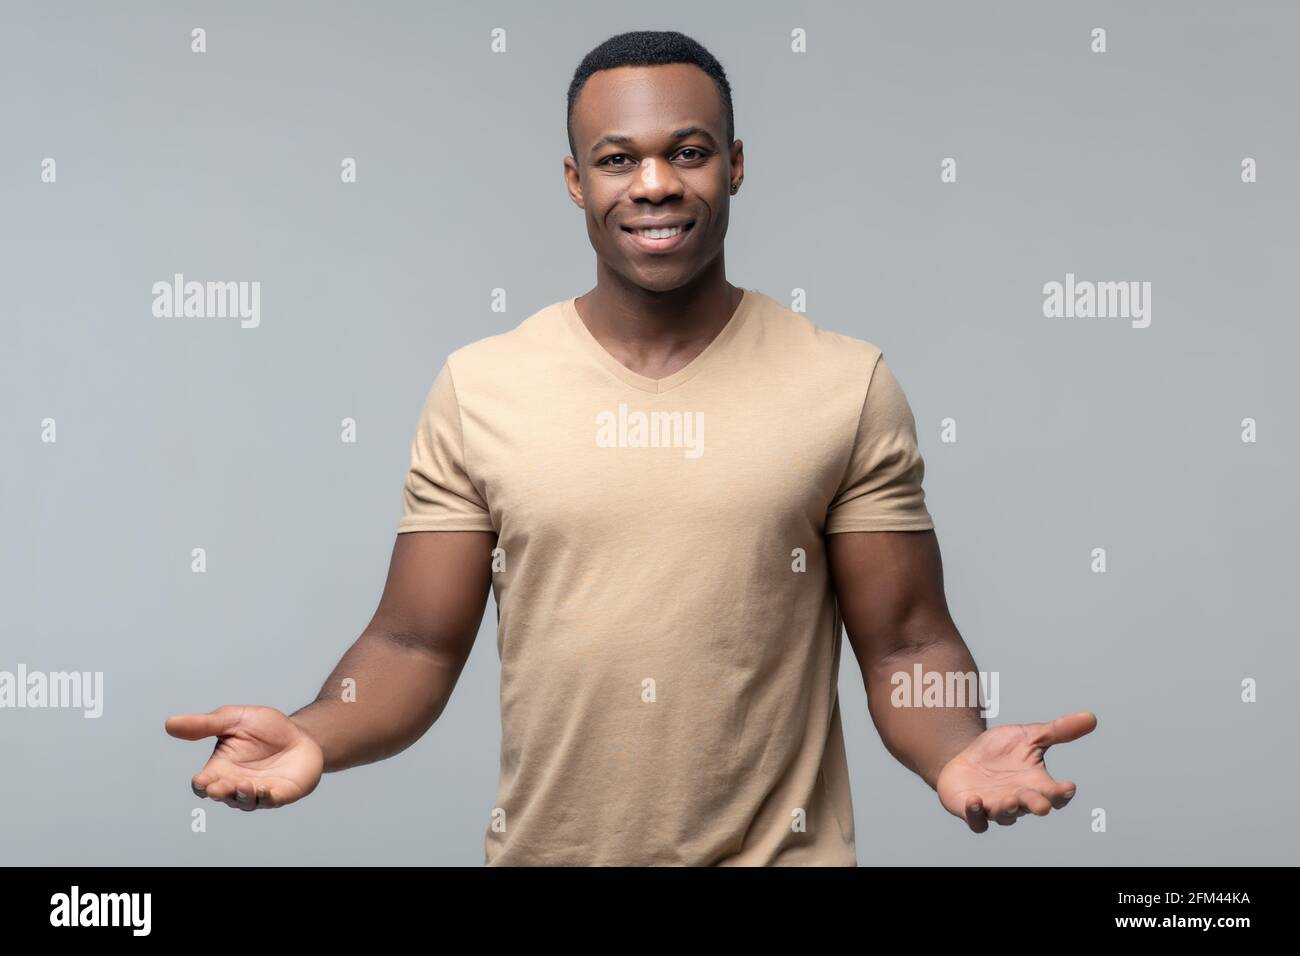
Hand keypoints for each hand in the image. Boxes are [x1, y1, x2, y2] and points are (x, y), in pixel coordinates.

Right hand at [164, 704, 323, 810]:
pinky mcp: (280, 794)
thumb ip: (204, 724)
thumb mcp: (233, 719)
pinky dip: (266, 798)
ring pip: (244, 801)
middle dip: (221, 792)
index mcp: (220, 768)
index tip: (202, 779)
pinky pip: (270, 801)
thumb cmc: (265, 728)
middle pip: (222, 795)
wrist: (301, 734)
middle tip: (219, 786)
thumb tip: (169, 723)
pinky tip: (265, 790)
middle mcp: (235, 784)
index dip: (201, 784)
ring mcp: (258, 792)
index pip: (203, 783)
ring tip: (244, 785)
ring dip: (242, 795)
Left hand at [937, 711, 1096, 832]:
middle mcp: (1018, 798)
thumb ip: (1059, 730)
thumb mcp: (1029, 735)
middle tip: (1042, 806)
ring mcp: (995, 806)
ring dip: (1008, 810)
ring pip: (1005, 816)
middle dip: (1037, 806)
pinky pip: (976, 819)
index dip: (1062, 793)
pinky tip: (975, 800)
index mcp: (1035, 783)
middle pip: (1032, 807)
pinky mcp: (972, 810)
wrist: (964, 756)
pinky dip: (975, 813)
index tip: (1069, 786)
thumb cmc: (1000, 751)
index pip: (1054, 794)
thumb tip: (1092, 717)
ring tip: (1010, 801)